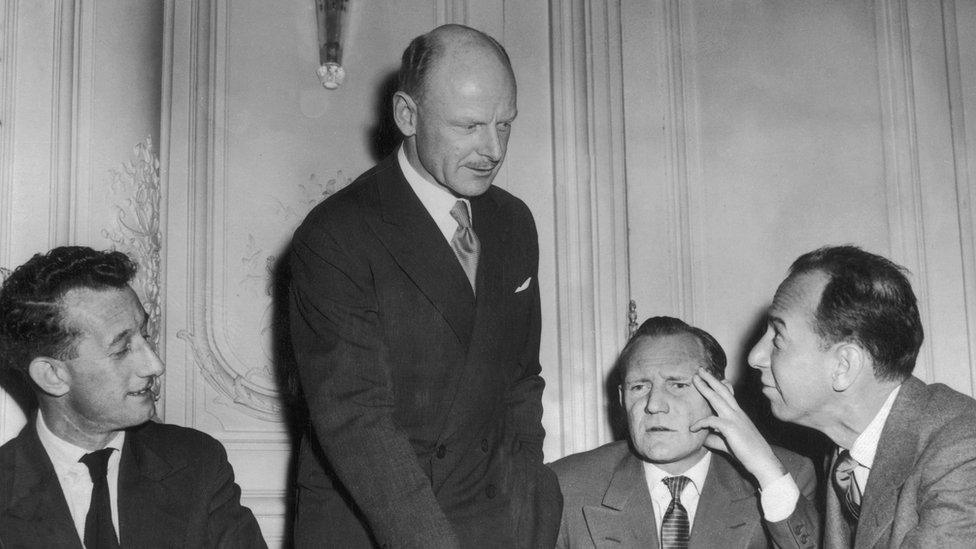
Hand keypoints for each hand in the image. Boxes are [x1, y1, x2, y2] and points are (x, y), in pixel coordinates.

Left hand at [691, 367, 785, 487]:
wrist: (763, 462)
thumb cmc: (747, 453)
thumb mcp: (728, 442)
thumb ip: (714, 437)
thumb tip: (701, 437)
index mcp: (738, 414)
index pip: (729, 395)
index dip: (720, 384)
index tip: (711, 377)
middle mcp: (737, 413)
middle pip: (722, 391)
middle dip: (711, 379)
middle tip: (699, 369)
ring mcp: (735, 419)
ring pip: (718, 398)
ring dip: (705, 387)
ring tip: (695, 379)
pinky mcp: (731, 428)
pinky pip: (712, 420)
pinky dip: (701, 422)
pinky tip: (692, 428)